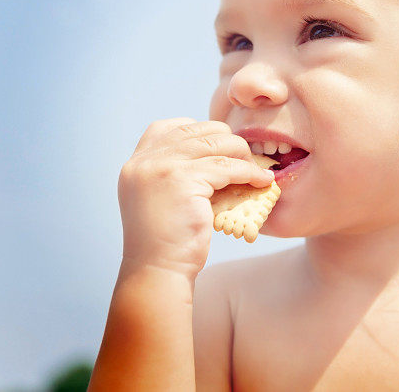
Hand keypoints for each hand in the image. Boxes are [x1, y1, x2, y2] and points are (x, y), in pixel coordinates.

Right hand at [116, 118, 273, 281]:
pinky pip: (228, 167)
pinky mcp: (183, 180)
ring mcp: (162, 167)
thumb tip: (215, 153)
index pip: (169, 126)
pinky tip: (261, 182)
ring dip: (243, 155)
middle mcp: (145, 160)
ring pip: (218, 144)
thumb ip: (174, 172)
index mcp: (137, 162)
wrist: (157, 272)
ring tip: (257, 171)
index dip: (199, 131)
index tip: (220, 147)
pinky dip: (249, 173)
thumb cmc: (166, 242)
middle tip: (246, 160)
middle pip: (198, 130)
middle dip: (228, 142)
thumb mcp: (159, 197)